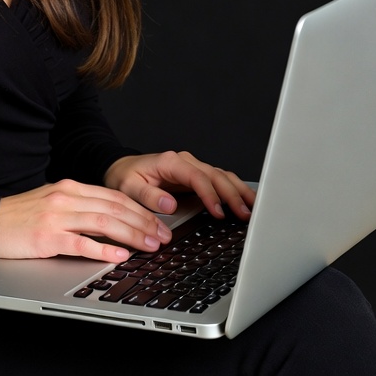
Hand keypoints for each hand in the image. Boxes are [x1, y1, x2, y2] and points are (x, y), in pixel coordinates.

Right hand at [0, 179, 173, 261]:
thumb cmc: (20, 217)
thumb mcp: (53, 203)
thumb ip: (80, 207)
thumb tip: (112, 221)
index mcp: (70, 187)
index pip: (114, 196)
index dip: (141, 210)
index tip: (159, 224)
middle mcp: (66, 197)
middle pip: (115, 207)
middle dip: (144, 223)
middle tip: (164, 237)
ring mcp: (56, 216)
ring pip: (103, 222)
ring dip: (132, 235)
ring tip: (150, 246)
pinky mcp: (46, 236)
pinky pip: (80, 242)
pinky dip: (102, 249)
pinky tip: (118, 255)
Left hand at [104, 151, 255, 220]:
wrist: (123, 167)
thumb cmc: (126, 177)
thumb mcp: (129, 187)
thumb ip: (149, 196)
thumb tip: (169, 204)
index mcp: (171, 162)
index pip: (197, 176)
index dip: (210, 194)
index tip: (218, 213)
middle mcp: (185, 162)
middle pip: (215, 175)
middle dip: (232, 194)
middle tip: (244, 215)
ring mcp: (193, 167)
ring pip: (222, 176)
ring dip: (238, 191)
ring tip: (252, 208)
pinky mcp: (196, 176)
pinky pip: (219, 180)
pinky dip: (234, 189)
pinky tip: (245, 200)